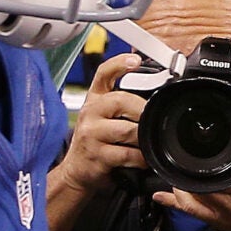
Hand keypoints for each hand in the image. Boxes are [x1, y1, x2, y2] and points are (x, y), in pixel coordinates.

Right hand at [55, 52, 149, 198]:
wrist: (78, 171)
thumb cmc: (96, 143)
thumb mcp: (104, 118)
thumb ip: (123, 105)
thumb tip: (153, 99)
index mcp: (95, 99)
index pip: (104, 74)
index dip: (119, 64)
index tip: (136, 60)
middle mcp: (90, 112)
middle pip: (121, 100)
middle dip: (142, 110)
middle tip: (153, 120)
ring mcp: (91, 133)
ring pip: (127, 129)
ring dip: (143, 139)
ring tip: (148, 144)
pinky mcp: (96, 154)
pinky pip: (126, 154)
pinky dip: (140, 159)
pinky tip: (141, 160)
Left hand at [155, 126, 230, 230]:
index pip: (215, 169)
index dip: (200, 156)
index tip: (192, 144)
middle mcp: (229, 201)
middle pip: (196, 181)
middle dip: (186, 166)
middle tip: (181, 152)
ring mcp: (219, 213)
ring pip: (188, 196)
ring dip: (179, 181)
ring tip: (176, 168)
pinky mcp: (215, 222)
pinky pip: (189, 212)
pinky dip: (172, 202)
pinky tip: (161, 196)